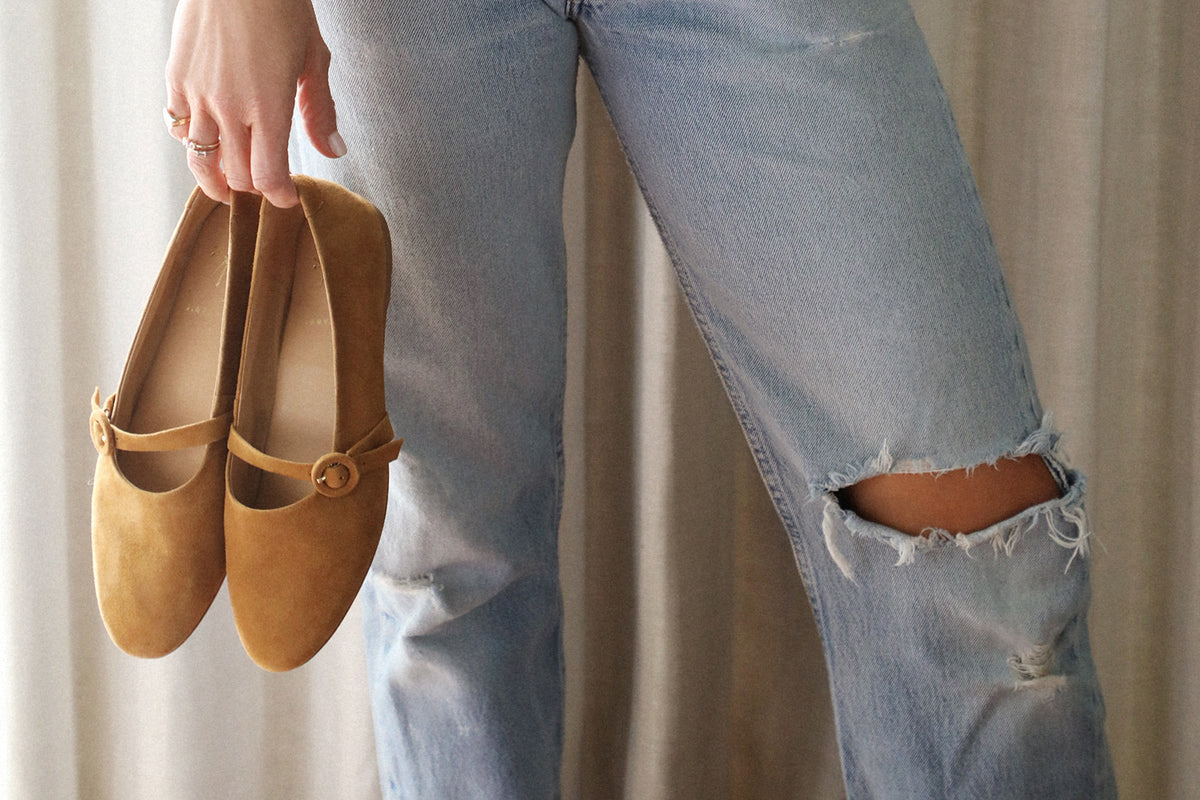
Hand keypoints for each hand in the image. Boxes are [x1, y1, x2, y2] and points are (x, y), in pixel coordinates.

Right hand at [165, 0, 343, 207]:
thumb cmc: (281, 9)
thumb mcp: (314, 60)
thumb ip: (320, 111)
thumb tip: (333, 151)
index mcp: (268, 108)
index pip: (268, 177)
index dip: (279, 196)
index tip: (287, 199)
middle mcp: (229, 108)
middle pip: (237, 174)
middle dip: (254, 188)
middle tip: (262, 187)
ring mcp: (198, 95)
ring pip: (200, 159)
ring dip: (215, 179)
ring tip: (225, 187)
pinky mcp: (176, 78)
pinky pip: (177, 126)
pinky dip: (191, 141)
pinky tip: (204, 141)